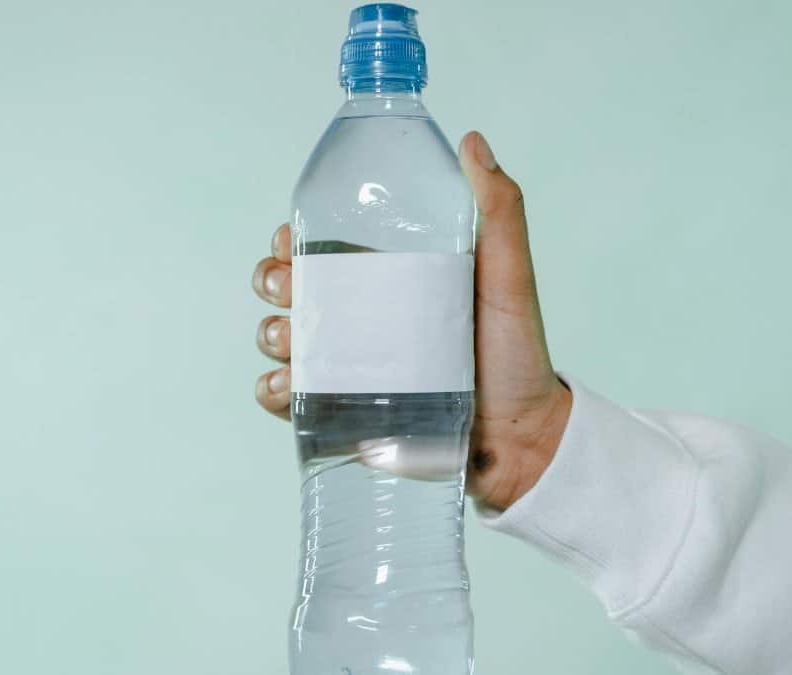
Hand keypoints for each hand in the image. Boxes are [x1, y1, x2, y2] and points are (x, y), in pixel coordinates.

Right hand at [252, 131, 571, 509]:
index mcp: (386, 279)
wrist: (521, 439)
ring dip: (270, 334)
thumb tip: (472, 141)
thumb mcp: (509, 277)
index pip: (321, 248)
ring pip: (279, 340)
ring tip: (292, 342)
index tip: (291, 240)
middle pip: (288, 289)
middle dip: (272, 282)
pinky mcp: (340, 415)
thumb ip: (500, 211)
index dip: (292, 239)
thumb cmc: (517, 355)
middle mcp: (360, 320)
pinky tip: (288, 386)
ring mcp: (347, 368)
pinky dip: (273, 390)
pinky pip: (287, 399)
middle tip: (291, 289)